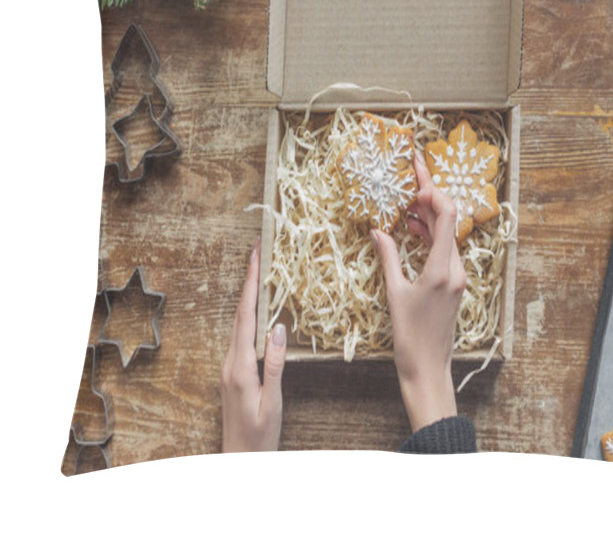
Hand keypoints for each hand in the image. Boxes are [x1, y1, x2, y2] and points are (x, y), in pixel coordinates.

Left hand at [221, 237, 286, 451]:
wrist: (238, 464)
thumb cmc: (260, 437)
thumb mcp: (273, 402)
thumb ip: (275, 365)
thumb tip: (279, 327)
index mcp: (240, 367)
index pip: (247, 316)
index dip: (252, 284)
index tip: (257, 257)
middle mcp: (231, 363)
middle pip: (240, 314)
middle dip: (249, 281)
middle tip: (260, 253)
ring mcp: (229, 368)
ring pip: (240, 323)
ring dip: (250, 297)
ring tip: (261, 273)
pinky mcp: (233, 374)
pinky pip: (242, 336)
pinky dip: (250, 315)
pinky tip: (259, 309)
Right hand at [372, 152, 466, 432]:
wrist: (428, 368)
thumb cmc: (409, 336)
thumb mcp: (394, 293)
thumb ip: (388, 257)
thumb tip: (378, 230)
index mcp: (442, 268)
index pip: (445, 215)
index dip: (433, 189)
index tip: (417, 171)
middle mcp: (456, 269)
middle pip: (448, 220)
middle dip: (429, 197)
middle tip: (411, 177)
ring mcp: (458, 276)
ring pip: (446, 234)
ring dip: (428, 216)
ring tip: (406, 202)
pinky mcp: (454, 283)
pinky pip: (444, 249)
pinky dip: (429, 235)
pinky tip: (412, 229)